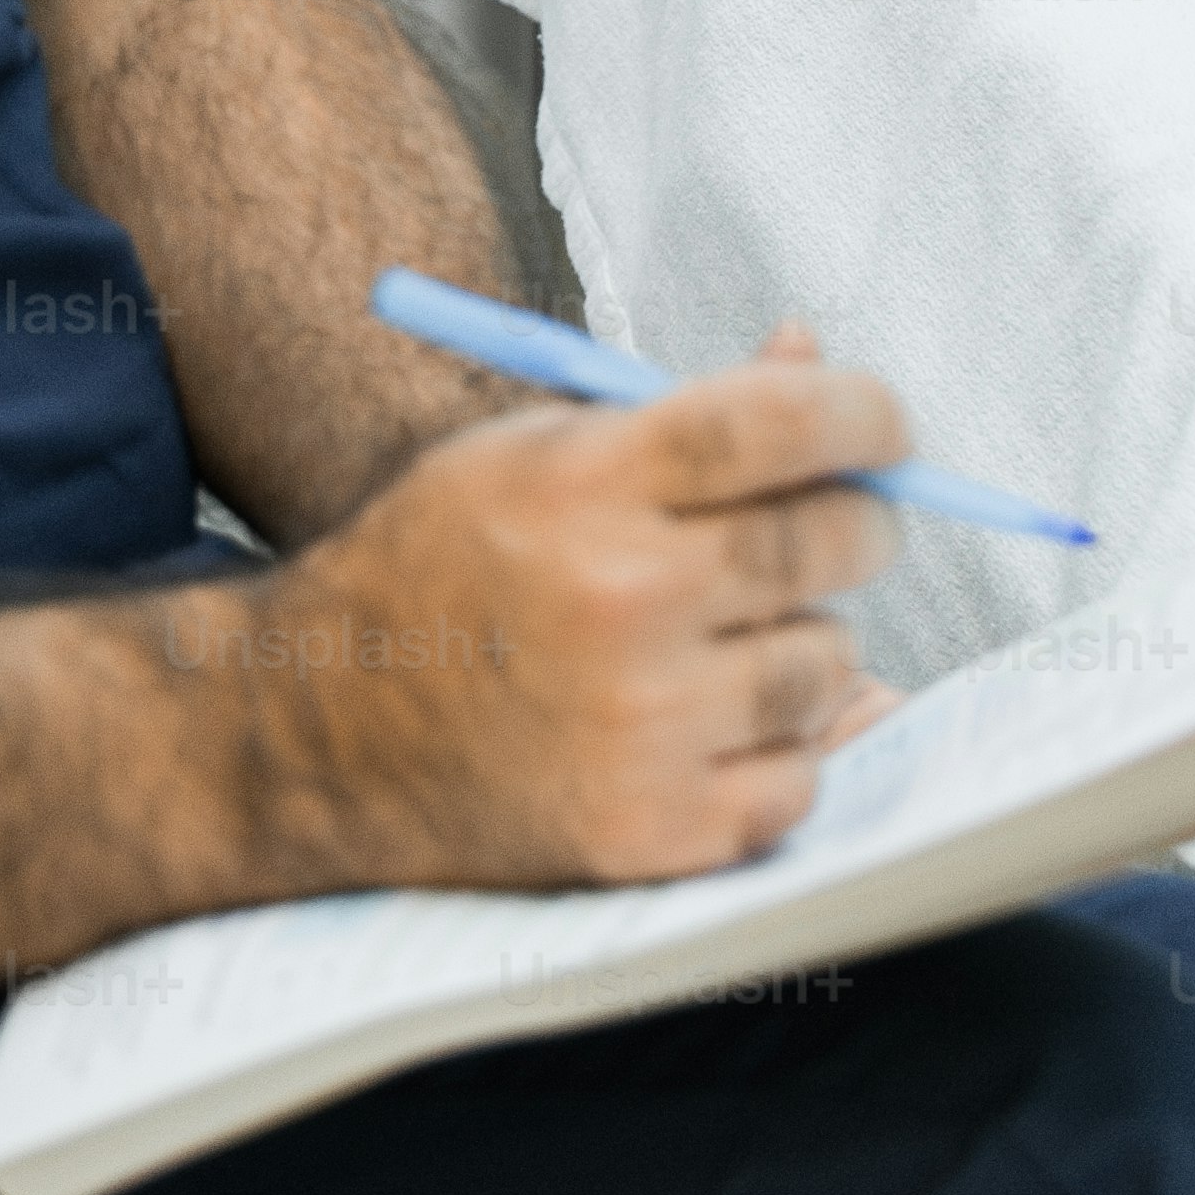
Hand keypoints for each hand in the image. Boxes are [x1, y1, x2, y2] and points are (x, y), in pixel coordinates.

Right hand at [230, 325, 903, 887]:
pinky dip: (779, 753)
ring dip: (807, 645)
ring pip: (831, 663)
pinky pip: (801, 780)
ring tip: (730, 638)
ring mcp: (640, 727)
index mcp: (587, 482)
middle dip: (857, 523)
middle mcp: (620, 600)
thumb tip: (816, 361)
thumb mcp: (536, 454)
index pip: (784, 422)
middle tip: (833, 528)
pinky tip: (717, 726)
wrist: (312, 734)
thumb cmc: (438, 569)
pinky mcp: (649, 833)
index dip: (865, 414)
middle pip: (833, 540)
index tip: (883, 427)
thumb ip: (685, 415)